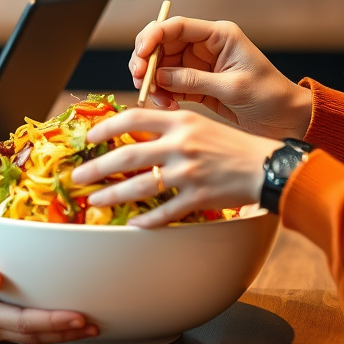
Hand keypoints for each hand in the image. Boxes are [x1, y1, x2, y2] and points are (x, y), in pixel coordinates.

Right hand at [0, 242, 97, 343]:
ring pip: (31, 337)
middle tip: (94, 325)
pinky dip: (46, 330)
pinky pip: (24, 331)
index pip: (25, 321)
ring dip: (59, 334)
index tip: (78, 316)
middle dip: (65, 332)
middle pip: (33, 334)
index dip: (53, 321)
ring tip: (87, 328)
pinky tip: (62, 324)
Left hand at [71, 107, 282, 227]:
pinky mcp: (198, 198)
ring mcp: (188, 173)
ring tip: (95, 201)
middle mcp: (181, 144)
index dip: (105, 128)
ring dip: (112, 196)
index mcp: (180, 121)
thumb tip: (135, 128)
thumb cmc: (232, 144)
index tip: (89, 138)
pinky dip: (147, 220)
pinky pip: (165, 212)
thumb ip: (170, 125)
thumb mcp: (200, 123)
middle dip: (97, 168)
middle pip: (127, 156)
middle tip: (78, 177)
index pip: (132, 118)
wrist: (265, 166)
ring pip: (139, 186)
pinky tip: (133, 225)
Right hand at [130, 17, 311, 139]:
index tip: (140, 55)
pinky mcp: (196, 84)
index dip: (153, 36)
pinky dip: (162, 94)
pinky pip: (169, 84)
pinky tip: (168, 105)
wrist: (287, 118)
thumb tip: (159, 75)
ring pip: (161, 66)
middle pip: (162, 44)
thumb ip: (194, 80)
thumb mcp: (233, 87)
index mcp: (218, 35)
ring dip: (153, 81)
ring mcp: (199, 65)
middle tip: (140, 80)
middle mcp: (205, 46)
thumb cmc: (269, 96)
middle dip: (146, 61)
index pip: (176, 26)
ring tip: (158, 100)